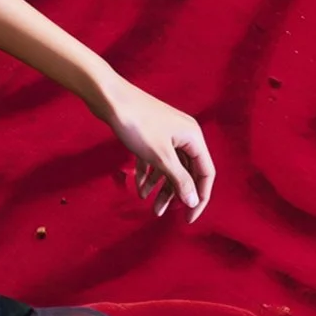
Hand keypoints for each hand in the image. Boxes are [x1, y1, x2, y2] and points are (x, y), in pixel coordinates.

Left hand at [94, 78, 214, 219]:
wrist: (109, 98)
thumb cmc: (137, 123)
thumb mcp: (161, 157)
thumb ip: (180, 180)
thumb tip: (193, 201)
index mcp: (193, 138)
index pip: (205, 174)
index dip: (199, 197)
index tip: (188, 218)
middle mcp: (184, 136)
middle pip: (186, 172)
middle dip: (176, 194)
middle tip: (164, 214)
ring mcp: (167, 134)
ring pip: (170, 167)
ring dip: (160, 187)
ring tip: (149, 206)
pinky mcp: (150, 134)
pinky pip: (155, 159)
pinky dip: (148, 174)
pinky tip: (138, 188)